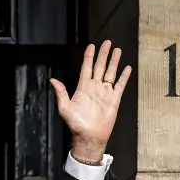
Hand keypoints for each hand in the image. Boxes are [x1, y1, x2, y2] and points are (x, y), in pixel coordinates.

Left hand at [51, 40, 131, 163]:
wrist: (89, 137)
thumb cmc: (76, 124)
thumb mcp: (65, 108)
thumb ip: (61, 93)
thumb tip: (53, 80)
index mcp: (83, 88)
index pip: (86, 68)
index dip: (89, 57)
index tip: (91, 46)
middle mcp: (94, 88)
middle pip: (100, 67)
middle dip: (103, 54)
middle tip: (107, 42)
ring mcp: (105, 93)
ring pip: (110, 73)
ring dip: (114, 62)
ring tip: (117, 50)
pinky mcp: (114, 99)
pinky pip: (120, 85)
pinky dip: (124, 77)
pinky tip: (127, 68)